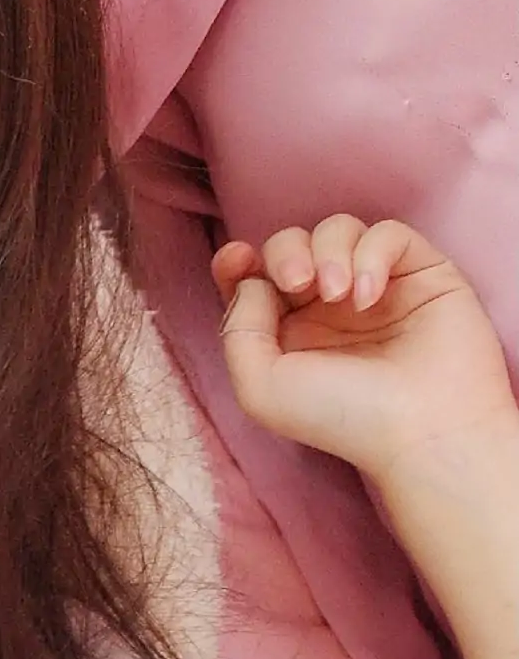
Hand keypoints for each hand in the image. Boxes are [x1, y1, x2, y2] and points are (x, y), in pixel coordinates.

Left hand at [211, 213, 518, 486]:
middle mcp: (327, 307)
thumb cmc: (341, 418)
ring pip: (338, 230)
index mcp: (287, 332)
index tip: (238, 259)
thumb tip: (252, 281)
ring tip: (338, 294)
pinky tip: (369, 296)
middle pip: (291, 244)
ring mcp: (374, 287)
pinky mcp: (421, 272)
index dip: (237, 260)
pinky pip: (388, 233)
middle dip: (285, 252)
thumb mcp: (260, 387)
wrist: (422, 428)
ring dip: (328, 251)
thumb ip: (238, 328)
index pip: (253, 278)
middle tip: (298, 283)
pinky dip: (372, 254)